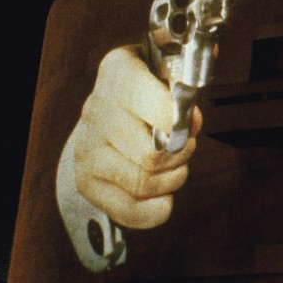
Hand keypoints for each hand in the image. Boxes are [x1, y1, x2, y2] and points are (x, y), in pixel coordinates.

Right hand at [72, 46, 201, 228]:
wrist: (115, 113)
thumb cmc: (150, 94)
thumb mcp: (170, 76)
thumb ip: (189, 85)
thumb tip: (197, 100)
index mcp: (119, 72)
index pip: (160, 107)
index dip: (182, 122)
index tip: (191, 122)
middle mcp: (96, 108)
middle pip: (154, 153)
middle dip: (181, 153)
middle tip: (182, 145)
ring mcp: (87, 146)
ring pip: (144, 181)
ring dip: (171, 179)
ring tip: (170, 164)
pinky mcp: (86, 179)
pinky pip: (130, 210)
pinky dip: (156, 209)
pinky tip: (161, 193)